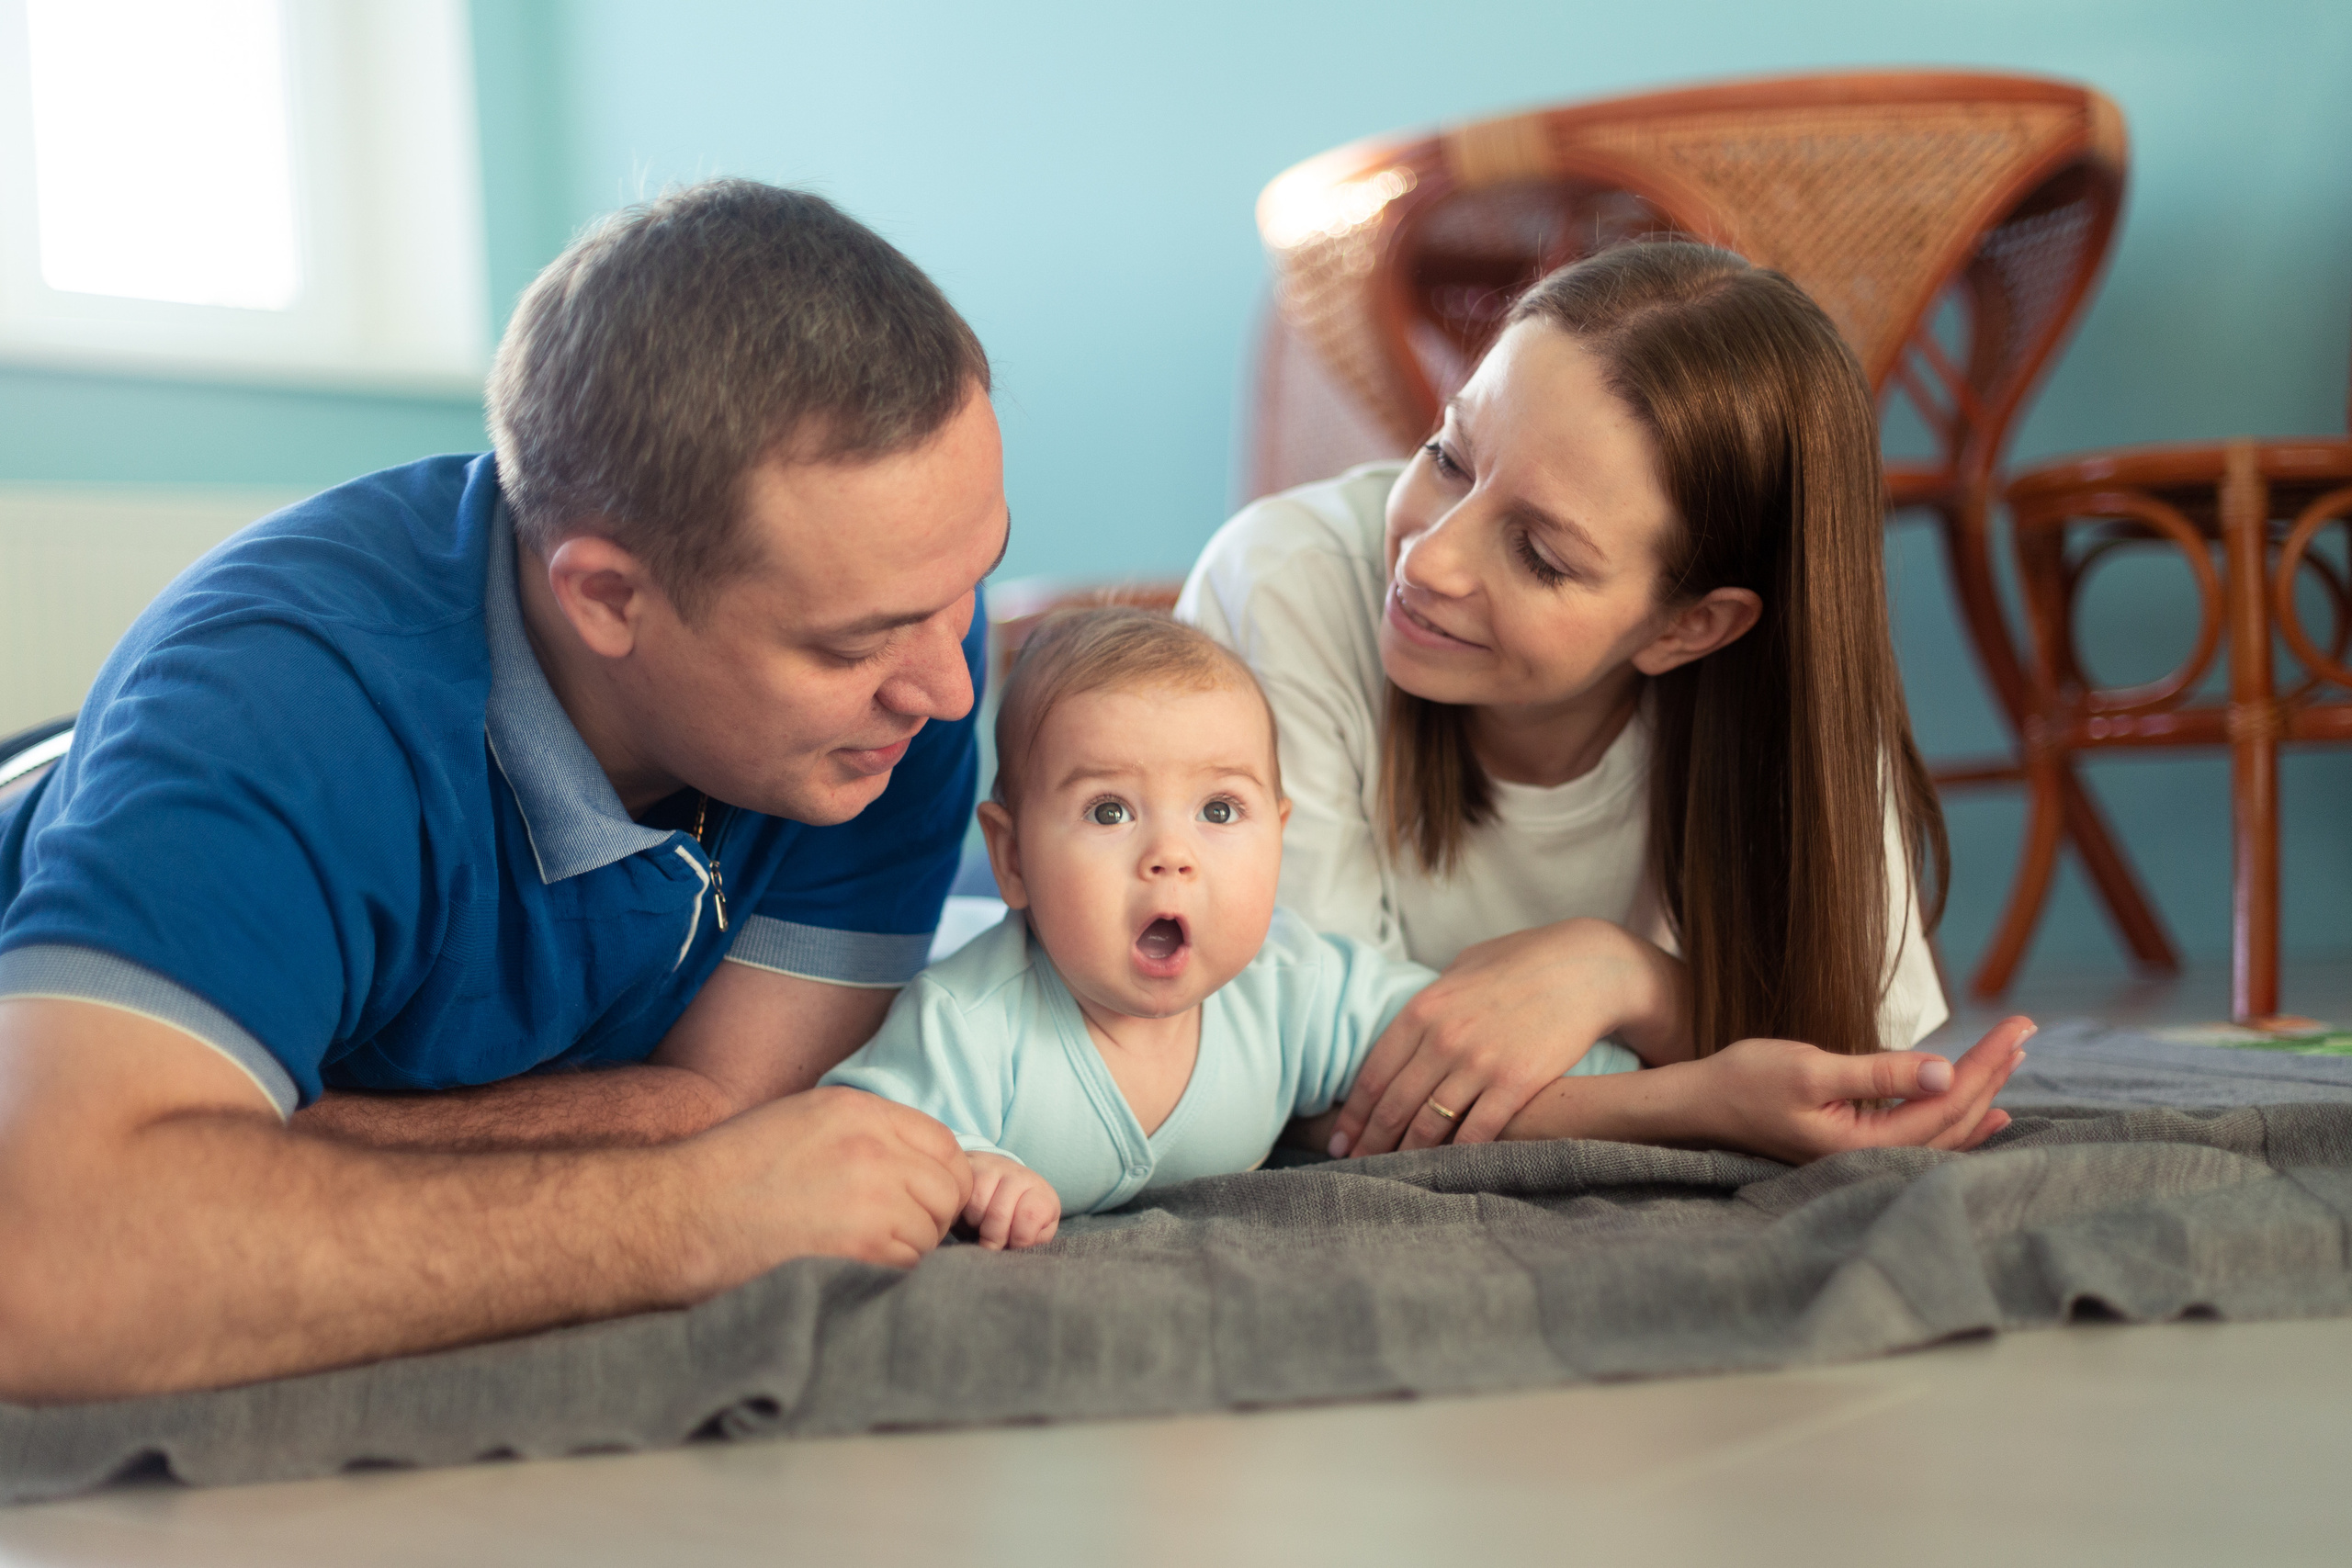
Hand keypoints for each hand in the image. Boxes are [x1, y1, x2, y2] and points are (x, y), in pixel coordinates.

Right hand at [679, 1086, 974, 1290]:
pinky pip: (908, 1267)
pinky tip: (847, 1269)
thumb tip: (914, 1165)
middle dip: (929, 1216)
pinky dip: (887, 1275)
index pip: (944, 1143)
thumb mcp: (800, 1121)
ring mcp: (874, 1199)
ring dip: (906, 1249)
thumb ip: (863, 1133)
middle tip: (889, 1233)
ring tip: (854, 1251)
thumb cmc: (729, 1174)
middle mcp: (875, 1148)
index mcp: (859, 1110)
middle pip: (948, 1188)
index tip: (920, 1199)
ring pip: (930, 1233)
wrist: (678, 1217)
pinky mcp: (864, 1248)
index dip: (938, 1176)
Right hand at [964, 1153, 1061, 1249]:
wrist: (1001, 1185)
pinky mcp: (973, 1165)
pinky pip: (963, 1194)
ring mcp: (996, 1167)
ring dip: (975, 1223)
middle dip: (991, 1238)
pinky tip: (970, 1213)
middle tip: (992, 1244)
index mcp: (1043, 1195)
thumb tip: (1012, 1251)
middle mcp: (1022, 1176)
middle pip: (999, 1213)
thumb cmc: (1018, 1218)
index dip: (1018, 1240)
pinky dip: (962, 1212)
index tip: (1012, 1245)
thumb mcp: (1033, 1233)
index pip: (1031, 1216)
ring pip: (977, 1204)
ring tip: (982, 1225)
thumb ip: (1028, 1243)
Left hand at [1332, 918, 1687, 1157]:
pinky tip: (1443, 1171)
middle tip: (1354, 1168)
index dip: (1352, 1115)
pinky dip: (1455, 1156)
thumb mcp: (1463, 968)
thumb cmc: (1523, 961)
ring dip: (1405, 1156)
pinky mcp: (1516, 1084)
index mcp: (1423, 1009)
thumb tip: (1407, 1029)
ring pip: (1428, 1126)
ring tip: (1391, 1176)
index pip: (1373, 1074)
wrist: (1587, 967)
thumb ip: (1431, 1004)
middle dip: (1369, 1143)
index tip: (1339, 1140)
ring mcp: (1479, 1064)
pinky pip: (1475, 1133)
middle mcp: (1443, 1039)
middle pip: (1393, 1105)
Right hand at [1697, 1016, 2032, 1163]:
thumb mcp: (1811, 1068)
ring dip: (1982, 1095)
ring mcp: (1865, 1155)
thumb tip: (1947, 1070)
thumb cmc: (1745, 1081)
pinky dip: (1959, 1118)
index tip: (2016, 1028)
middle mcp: (1871, 1158)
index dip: (1985, 1064)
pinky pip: (1925, 1134)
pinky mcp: (1858, 1143)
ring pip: (1944, 1130)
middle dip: (1992, 1074)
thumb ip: (1881, 1073)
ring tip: (2014, 1063)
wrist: (1700, 1104)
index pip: (1945, 1103)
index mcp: (1862, 1144)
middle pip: (1953, 1119)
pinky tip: (1984, 1111)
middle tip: (2025, 1031)